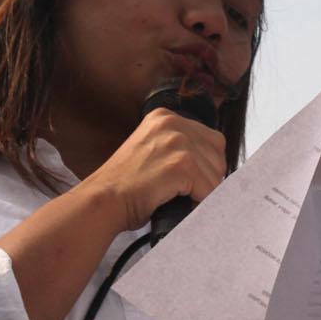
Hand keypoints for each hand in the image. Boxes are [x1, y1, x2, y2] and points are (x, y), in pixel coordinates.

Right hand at [81, 106, 226, 232]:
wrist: (103, 200)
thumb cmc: (125, 185)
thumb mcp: (151, 149)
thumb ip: (178, 146)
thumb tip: (213, 163)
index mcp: (165, 117)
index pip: (212, 139)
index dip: (208, 163)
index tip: (195, 178)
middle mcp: (173, 123)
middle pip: (218, 155)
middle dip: (209, 177)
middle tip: (188, 192)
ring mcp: (178, 142)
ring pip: (216, 174)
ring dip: (204, 191)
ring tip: (179, 197)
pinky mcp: (181, 164)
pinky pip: (210, 189)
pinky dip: (201, 202)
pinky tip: (181, 202)